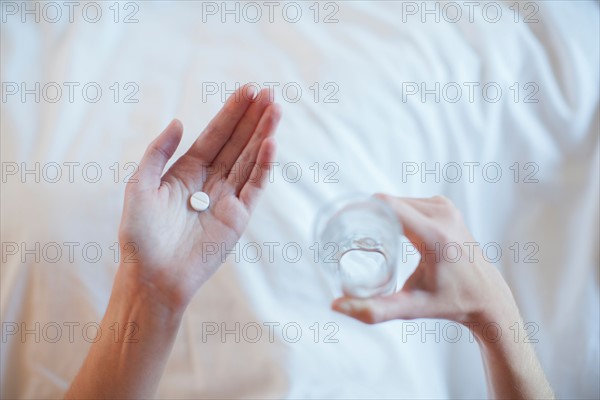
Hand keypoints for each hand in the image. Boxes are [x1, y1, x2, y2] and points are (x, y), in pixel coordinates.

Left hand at [118, 85, 281, 311]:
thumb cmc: (139, 235)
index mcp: (187, 171)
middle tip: (271, 93)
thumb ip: (158, 152)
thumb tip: (180, 122)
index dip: (232, 113)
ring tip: (277, 110)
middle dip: (253, 118)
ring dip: (264, 135)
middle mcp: (210, 182)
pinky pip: (254, 187)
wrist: (152, 276)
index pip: (215, 135)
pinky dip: (263, 166)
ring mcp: (227, 199)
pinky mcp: (239, 218)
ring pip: (249, 160)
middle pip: (237, 143)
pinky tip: (271, 144)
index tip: (249, 90)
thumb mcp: (139, 186)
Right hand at [331, 194, 554, 398]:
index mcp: (434, 235)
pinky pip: (410, 202)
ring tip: (369, 235)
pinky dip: (396, 212)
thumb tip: (337, 306)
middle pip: (389, 203)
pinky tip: (391, 230)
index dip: (361, 208)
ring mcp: (445, 207)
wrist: (487, 295)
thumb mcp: (412, 308)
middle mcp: (442, 215)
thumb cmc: (451, 302)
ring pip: (398, 201)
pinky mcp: (446, 206)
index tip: (342, 219)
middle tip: (350, 235)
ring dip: (382, 214)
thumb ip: (374, 310)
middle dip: (368, 215)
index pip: (388, 206)